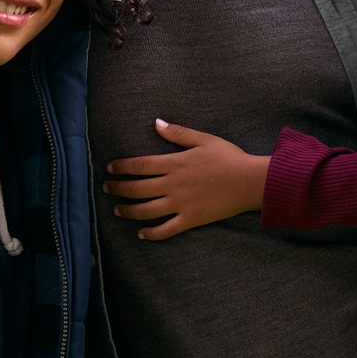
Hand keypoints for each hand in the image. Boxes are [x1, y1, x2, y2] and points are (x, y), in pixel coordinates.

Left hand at [103, 120, 270, 239]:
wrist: (249, 182)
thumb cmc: (229, 158)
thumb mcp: (203, 139)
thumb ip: (177, 133)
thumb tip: (156, 123)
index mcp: (175, 163)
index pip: (140, 165)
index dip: (122, 167)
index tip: (110, 168)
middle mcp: (173, 185)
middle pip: (137, 189)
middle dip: (118, 188)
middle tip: (106, 188)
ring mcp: (180, 204)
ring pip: (146, 210)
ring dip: (128, 211)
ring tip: (117, 210)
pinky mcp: (190, 219)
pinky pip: (166, 229)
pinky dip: (151, 233)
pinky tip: (141, 234)